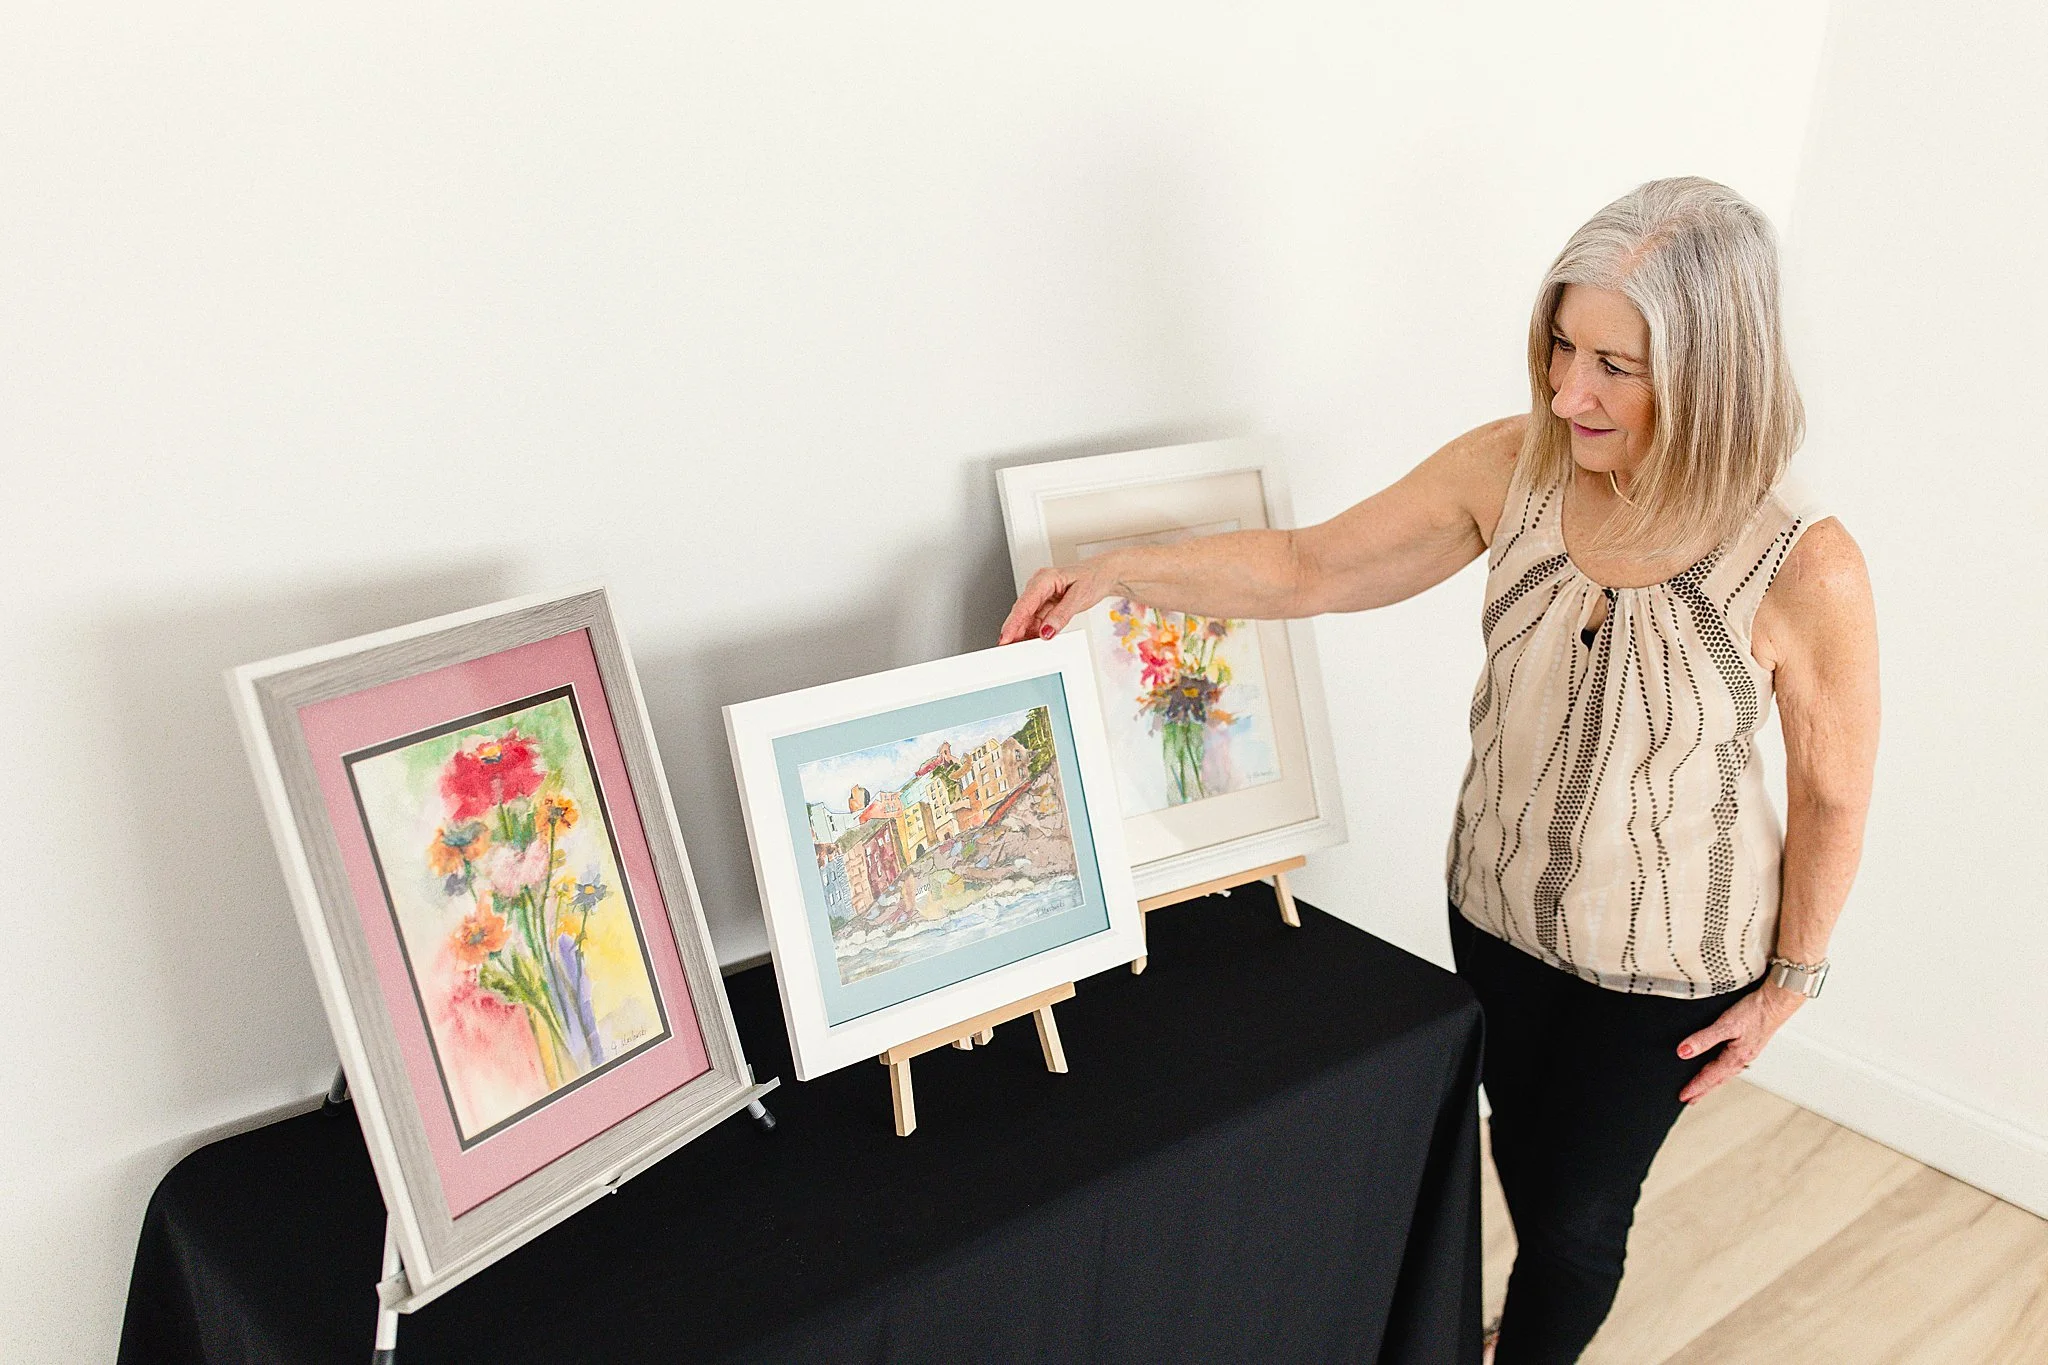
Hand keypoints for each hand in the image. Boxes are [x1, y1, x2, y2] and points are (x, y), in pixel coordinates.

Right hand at [997, 561, 1119, 644]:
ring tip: (1021, 650)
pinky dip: (1035, 632)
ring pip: (1027, 619)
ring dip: (1024, 634)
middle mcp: (1039, 587)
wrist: (1103, 574)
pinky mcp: (1046, 605)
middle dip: (1014, 632)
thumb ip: (1062, 615)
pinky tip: (1034, 642)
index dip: (1013, 623)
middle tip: (1009, 651)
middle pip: (1022, 612)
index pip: (1024, 604)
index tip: (1005, 638)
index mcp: (1044, 579)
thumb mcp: (1080, 596)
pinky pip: (1036, 620)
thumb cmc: (1093, 578)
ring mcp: (1041, 596)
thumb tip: (1047, 632)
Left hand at [1675, 982, 1805, 1103]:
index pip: (1710, 1077)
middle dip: (1703, 1090)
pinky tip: (1721, 1066)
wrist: (1776, 1001)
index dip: (1695, 1087)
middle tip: (1690, 1100)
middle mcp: (1742, 1058)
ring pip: (1725, 1072)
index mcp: (1736, 1057)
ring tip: (1703, 1088)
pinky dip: (1722, 1069)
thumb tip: (1683, 1052)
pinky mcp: (1749, 1044)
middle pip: (1718, 1079)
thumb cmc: (1755, 1011)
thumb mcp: (1725, 1024)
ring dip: (1713, 1081)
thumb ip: (1704, 1039)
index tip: (1683, 1097)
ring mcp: (1747, 1052)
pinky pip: (1731, 1063)